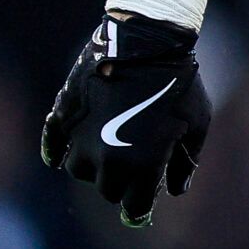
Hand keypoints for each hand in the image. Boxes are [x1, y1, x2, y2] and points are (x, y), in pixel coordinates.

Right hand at [41, 13, 210, 226]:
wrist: (148, 41)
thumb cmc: (180, 85)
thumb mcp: (196, 125)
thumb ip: (184, 162)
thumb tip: (175, 189)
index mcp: (140, 166)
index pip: (134, 207)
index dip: (141, 207)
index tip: (143, 205)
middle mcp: (106, 160)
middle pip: (108, 190)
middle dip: (122, 184)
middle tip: (133, 167)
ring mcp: (80, 139)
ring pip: (80, 169)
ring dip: (94, 164)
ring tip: (110, 146)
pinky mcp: (63, 117)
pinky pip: (53, 145)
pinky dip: (57, 150)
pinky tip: (62, 152)